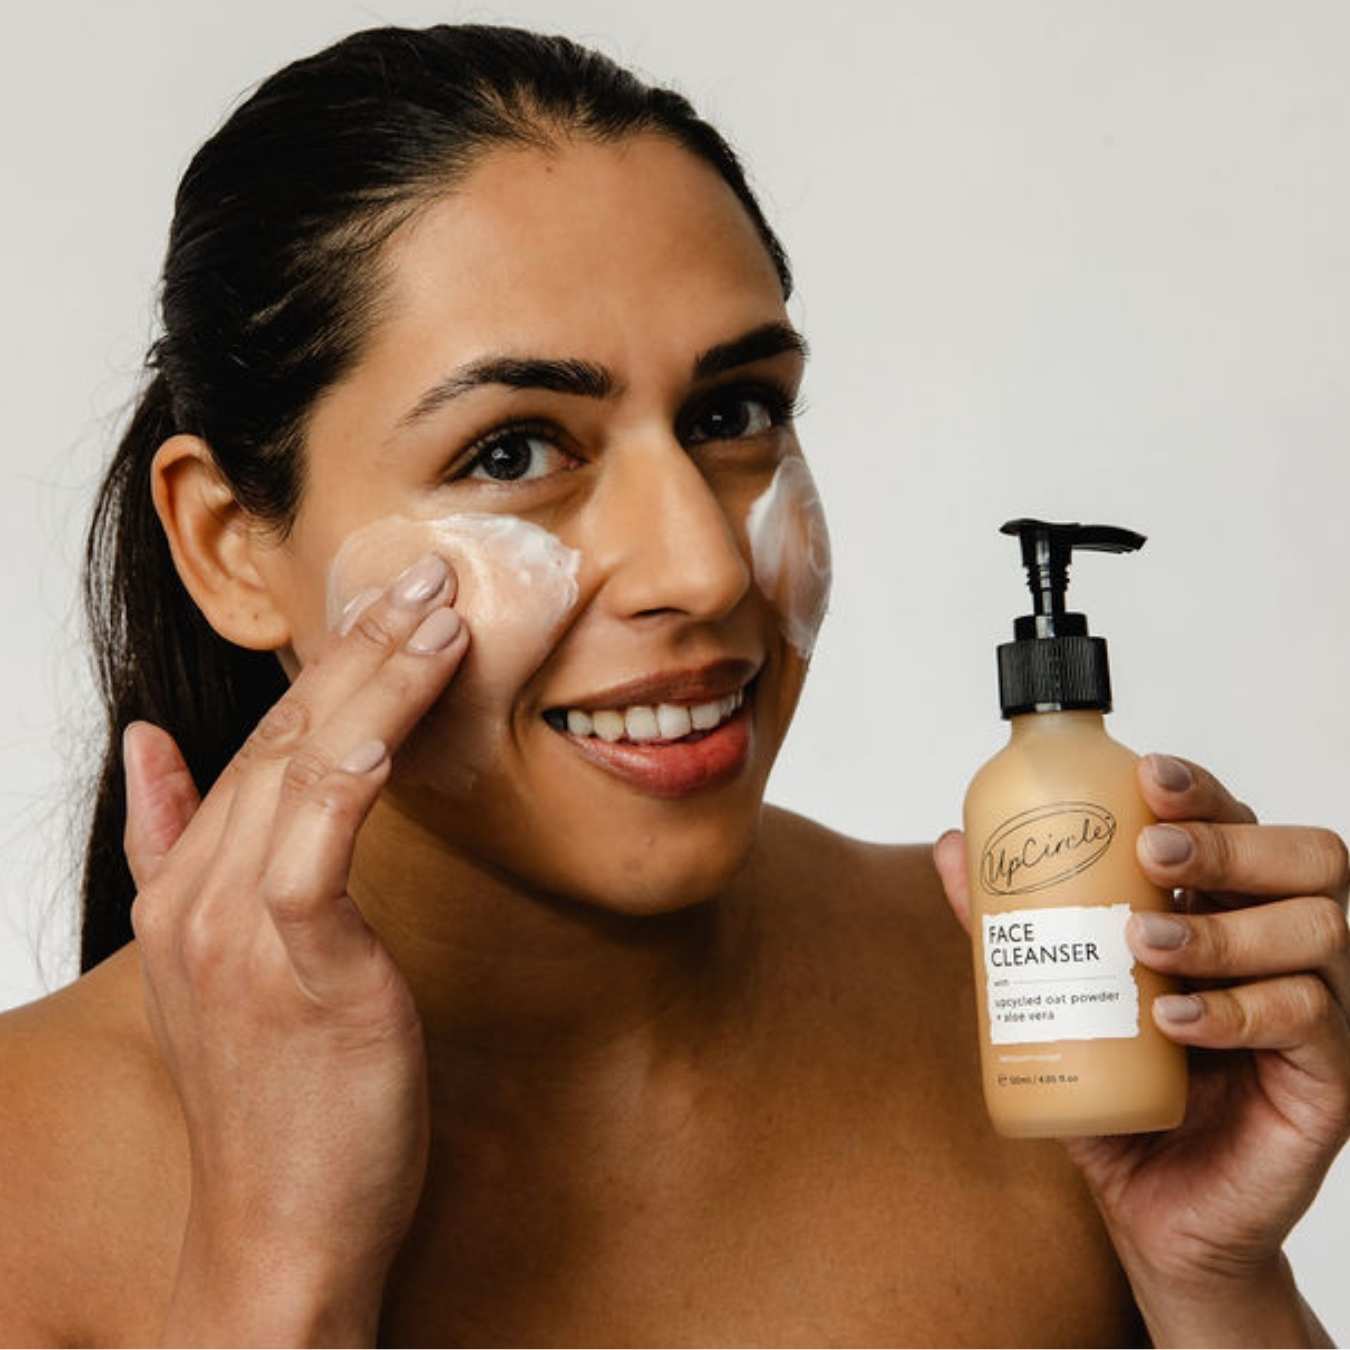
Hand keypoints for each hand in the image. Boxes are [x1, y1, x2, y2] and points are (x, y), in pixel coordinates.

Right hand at [124, 553, 466, 1337]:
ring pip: (302, 761)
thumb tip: (151, 751)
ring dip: (375, 675)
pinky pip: (324, 827)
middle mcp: (198, 894)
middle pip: (281, 736)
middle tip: (425, 577)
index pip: (256, 748)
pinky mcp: (291, 957)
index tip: (383, 611)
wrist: (279, 1235)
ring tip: (438, 610)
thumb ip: (178, 852)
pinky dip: (362, 752)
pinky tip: (407, 697)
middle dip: (357, 649)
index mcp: (186, 890)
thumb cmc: (283, 1103)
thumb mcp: (225, 973)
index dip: (324, 673)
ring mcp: (234, 924)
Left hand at [933, 754, 1349, 1293]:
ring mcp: (1317, 1010)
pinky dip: (1236, 1011)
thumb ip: (1007, 925)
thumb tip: (952, 847)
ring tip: (1142, 945)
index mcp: (1227, 909)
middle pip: (1303, 858)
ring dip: (1222, 928)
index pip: (1239, 823)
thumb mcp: (1052, 995)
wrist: (1152, 1210)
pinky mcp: (1327, 1079)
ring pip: (1314, 929)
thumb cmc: (1112, 1087)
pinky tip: (1174, 1019)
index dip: (1203, 790)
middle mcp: (1283, 947)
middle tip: (1151, 851)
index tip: (1146, 775)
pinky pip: (1307, 1020)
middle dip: (1225, 841)